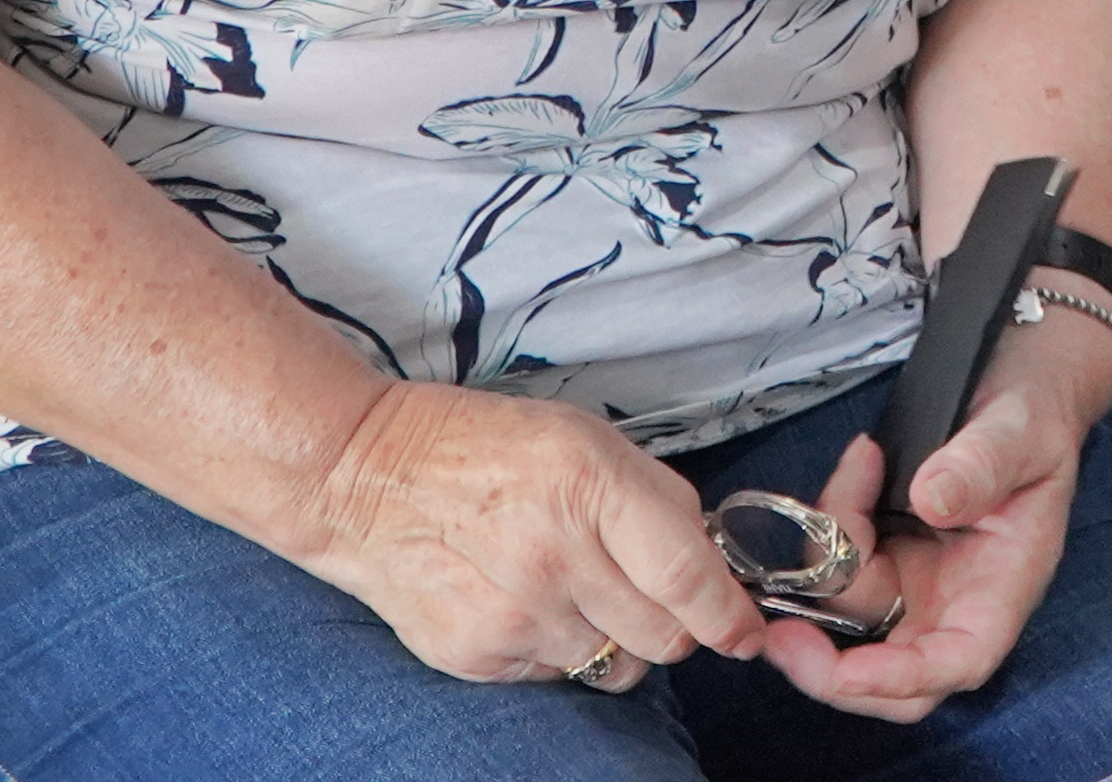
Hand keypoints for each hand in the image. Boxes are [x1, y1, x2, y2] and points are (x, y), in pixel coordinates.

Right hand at [294, 379, 764, 686]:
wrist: (364, 478)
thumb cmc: (484, 446)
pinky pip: (558, 675)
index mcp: (591, 487)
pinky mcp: (478, 656)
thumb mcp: (584, 436)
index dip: (730, 614)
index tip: (747, 630)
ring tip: (582, 591)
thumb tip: (709, 554)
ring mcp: (514, 615)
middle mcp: (555, 558)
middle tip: (656, 595)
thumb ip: (654, 496)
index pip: (687, 576)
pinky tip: (531, 603)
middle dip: (679, 623)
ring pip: (616, 665)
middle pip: (664, 637)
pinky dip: (562, 649)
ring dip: (619, 638)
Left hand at [757, 302, 1111, 719]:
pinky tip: (858, 468)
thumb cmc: (1033, 416)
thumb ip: (981, 464)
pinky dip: (832, 523)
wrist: (1018, 390)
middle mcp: (956, 601)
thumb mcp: (1018, 430)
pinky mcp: (888, 555)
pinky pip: (840, 562)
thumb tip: (932, 500)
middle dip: (829, 666)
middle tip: (777, 631)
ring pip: (851, 608)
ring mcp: (918, 582)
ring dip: (832, 548)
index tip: (846, 671)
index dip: (898, 679)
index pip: (957, 662)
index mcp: (1003, 588)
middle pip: (890, 673)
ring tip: (860, 469)